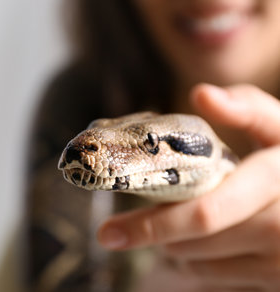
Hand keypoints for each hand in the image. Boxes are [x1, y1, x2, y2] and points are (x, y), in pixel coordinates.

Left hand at [97, 84, 279, 290]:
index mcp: (275, 181)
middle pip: (191, 245)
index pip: (203, 214)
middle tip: (130, 223)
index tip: (106, 233)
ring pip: (199, 266)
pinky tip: (201, 242)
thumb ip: (248, 108)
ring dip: (175, 248)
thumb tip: (201, 94)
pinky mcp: (277, 282)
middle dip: (156, 233)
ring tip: (174, 225)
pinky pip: (217, 280)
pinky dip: (197, 263)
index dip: (150, 226)